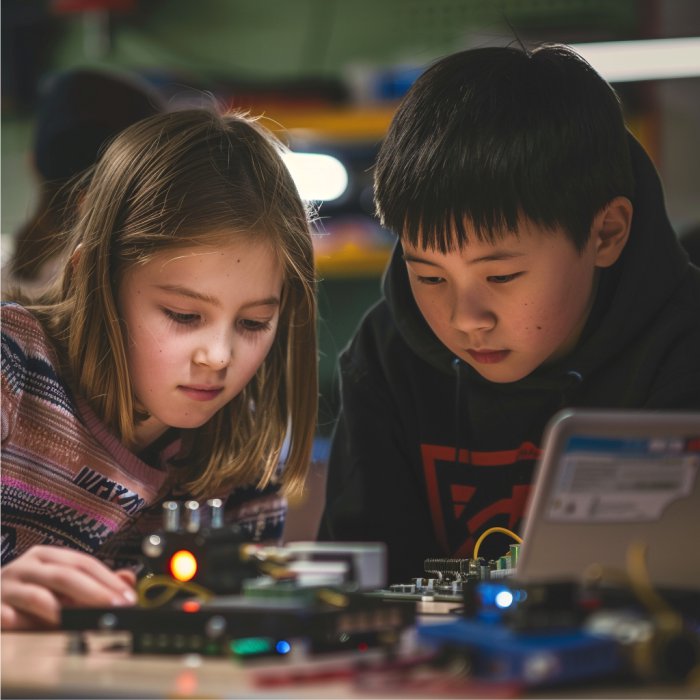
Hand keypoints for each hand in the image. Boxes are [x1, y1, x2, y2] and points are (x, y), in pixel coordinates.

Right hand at [1, 545, 136, 630]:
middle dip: (94, 593)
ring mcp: (6, 587)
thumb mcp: (60, 585)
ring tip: (81, 623)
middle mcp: (27, 566)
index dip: (108, 580)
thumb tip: (128, 579)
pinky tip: (40, 631)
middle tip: (114, 609)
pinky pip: (9, 617)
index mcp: (47, 556)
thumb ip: (93, 583)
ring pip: (38, 596)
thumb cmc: (25, 593)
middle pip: (65, 576)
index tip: (128, 598)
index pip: (84, 563)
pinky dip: (26, 624)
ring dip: (62, 612)